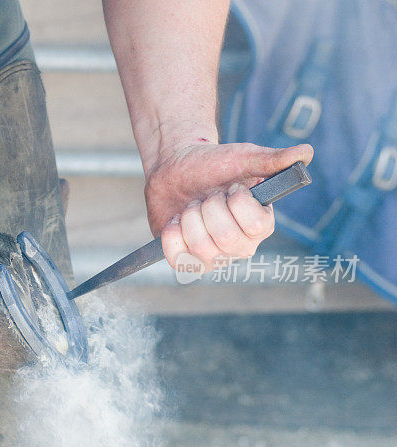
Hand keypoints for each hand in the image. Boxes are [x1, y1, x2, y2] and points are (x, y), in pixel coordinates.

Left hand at [144, 141, 313, 270]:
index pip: (254, 226)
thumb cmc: (212, 164)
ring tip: (192, 207)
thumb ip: (273, 159)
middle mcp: (240, 246)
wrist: (174, 168)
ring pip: (199, 247)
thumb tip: (305, 154)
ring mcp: (213, 258)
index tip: (230, 188)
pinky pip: (177, 258)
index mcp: (261, 225)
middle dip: (209, 207)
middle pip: (225, 237)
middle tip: (207, 196)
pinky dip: (170, 234)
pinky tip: (176, 221)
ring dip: (189, 217)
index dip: (236, 202)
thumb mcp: (243, 157)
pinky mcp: (187, 262)